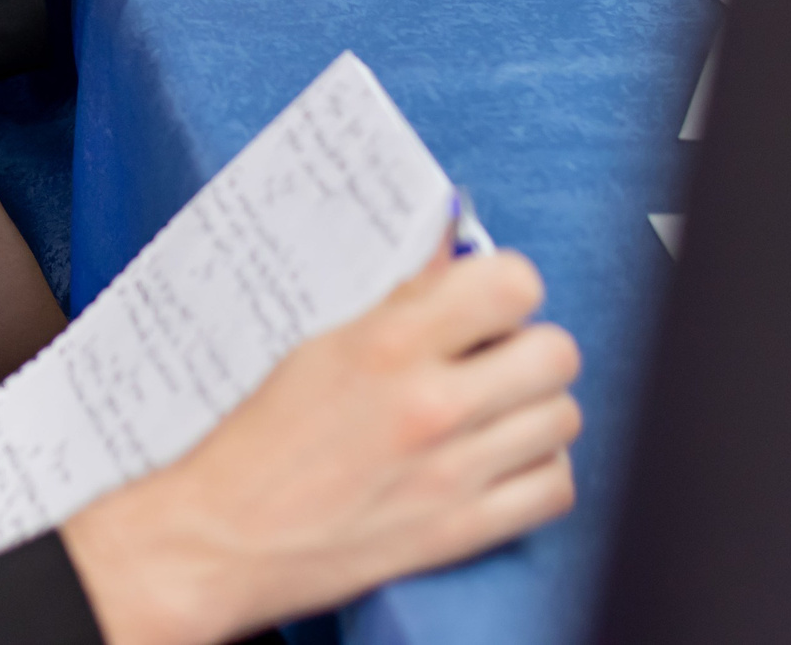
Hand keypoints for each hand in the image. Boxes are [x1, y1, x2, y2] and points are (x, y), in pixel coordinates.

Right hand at [59, 252, 580, 644]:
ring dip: (535, 412)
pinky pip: (556, 488)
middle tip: (496, 362)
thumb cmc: (262, 440)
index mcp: (385, 345)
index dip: (508, 289)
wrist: (227, 537)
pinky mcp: (463, 530)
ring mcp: (452, 472)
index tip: (490, 305)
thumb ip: (400, 302)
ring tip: (495, 416)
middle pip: (556, 353)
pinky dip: (538, 473)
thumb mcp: (320, 348)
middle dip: (530, 351)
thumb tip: (456, 254)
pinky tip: (501, 463)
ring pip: (563, 418)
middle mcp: (429, 405)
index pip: (510, 285)